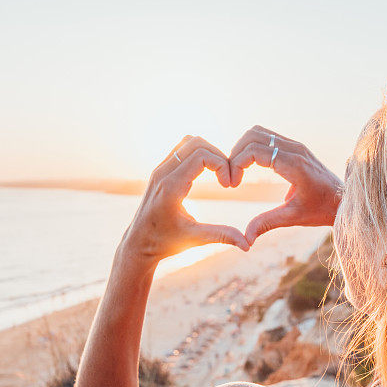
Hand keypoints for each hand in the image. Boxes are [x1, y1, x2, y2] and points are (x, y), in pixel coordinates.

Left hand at [120, 136, 248, 263]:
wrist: (138, 243)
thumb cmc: (165, 243)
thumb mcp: (195, 239)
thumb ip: (221, 236)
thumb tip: (247, 245)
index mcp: (171, 187)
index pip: (201, 156)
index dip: (222, 165)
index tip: (229, 185)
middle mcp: (162, 173)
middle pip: (196, 143)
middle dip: (218, 156)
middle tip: (227, 178)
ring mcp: (159, 169)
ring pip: (188, 142)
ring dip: (208, 152)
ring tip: (219, 173)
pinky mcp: (160, 170)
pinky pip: (181, 149)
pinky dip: (198, 154)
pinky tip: (208, 173)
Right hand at [229, 126, 343, 245]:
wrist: (344, 201)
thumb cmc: (321, 210)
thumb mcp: (293, 217)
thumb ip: (267, 223)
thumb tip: (245, 239)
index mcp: (294, 165)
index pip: (255, 151)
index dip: (236, 164)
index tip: (233, 184)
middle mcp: (295, 150)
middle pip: (253, 135)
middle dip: (236, 154)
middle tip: (232, 177)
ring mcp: (296, 146)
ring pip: (259, 133)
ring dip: (243, 148)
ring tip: (238, 171)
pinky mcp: (296, 147)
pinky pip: (268, 138)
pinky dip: (254, 147)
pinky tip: (250, 167)